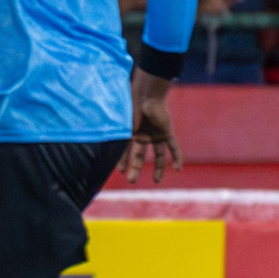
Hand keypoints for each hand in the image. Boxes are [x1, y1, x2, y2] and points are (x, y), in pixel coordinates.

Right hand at [117, 68, 181, 183]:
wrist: (146, 96)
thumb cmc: (130, 106)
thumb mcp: (122, 126)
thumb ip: (117, 137)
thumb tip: (100, 147)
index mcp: (131, 133)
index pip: (127, 151)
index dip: (123, 161)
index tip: (120, 171)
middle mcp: (144, 135)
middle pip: (140, 156)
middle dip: (135, 168)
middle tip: (131, 181)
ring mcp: (156, 134)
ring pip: (158, 155)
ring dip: (158, 168)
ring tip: (157, 181)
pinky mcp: (166, 132)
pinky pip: (173, 146)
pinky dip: (176, 157)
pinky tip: (177, 169)